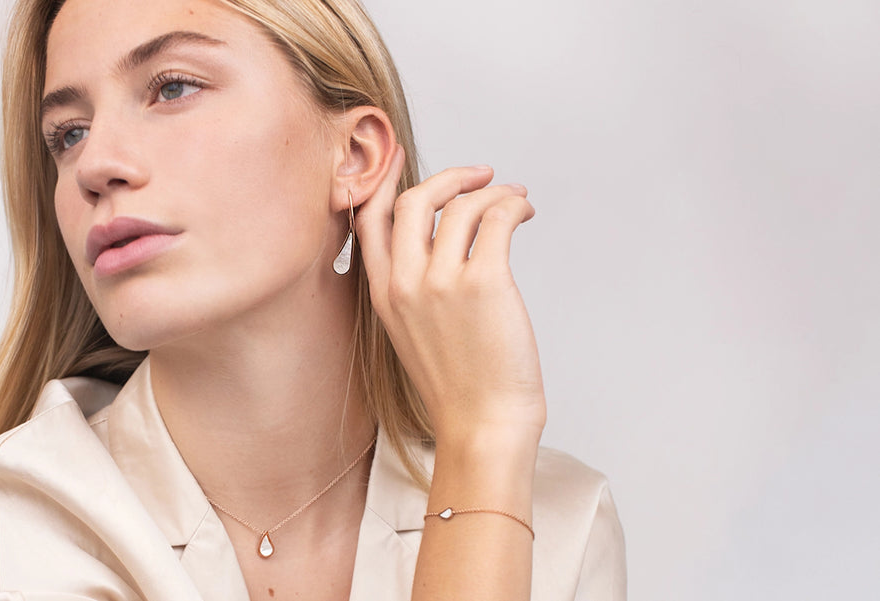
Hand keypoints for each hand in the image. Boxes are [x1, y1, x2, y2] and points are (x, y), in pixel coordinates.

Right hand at [356, 146, 546, 448]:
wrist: (483, 425)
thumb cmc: (460, 386)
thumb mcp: (414, 334)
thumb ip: (416, 288)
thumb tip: (443, 240)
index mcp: (384, 296)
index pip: (370, 221)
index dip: (385, 183)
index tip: (402, 160)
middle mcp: (405, 284)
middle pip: (414, 200)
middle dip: (448, 177)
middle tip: (479, 176)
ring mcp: (441, 283)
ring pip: (461, 205)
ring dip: (494, 193)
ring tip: (516, 200)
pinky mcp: (484, 283)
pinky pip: (497, 219)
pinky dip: (513, 205)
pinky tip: (524, 212)